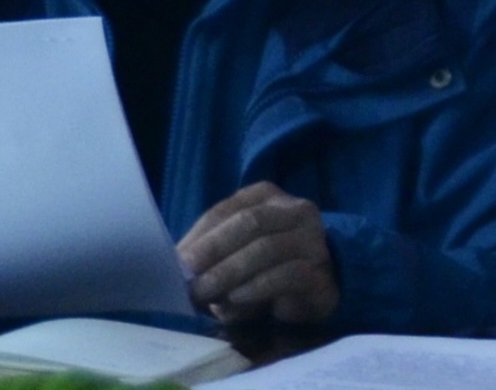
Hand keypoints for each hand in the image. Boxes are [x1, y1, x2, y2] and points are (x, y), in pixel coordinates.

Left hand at [181, 183, 340, 333]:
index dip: (200, 236)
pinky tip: (236, 299)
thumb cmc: (263, 266)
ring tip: (205, 294)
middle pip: (250, 222)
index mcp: (264, 197)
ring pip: (267, 247)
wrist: (314, 286)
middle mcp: (293, 209)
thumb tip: (178, 271)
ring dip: (230, 272)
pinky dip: (256, 287)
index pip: (227, 210)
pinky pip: (286, 274)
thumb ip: (210, 255)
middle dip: (214, 250)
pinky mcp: (318, 271)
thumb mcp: (233, 253)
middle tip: (189, 278)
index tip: (177, 262)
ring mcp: (311, 238)